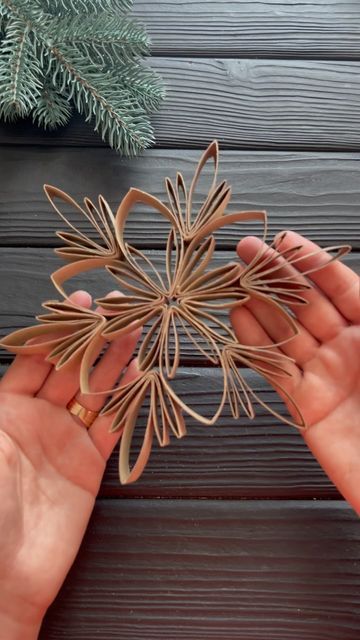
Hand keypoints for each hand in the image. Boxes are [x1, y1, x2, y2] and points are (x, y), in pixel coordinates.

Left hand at [0, 290, 139, 638]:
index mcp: (3, 408)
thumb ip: (1, 400)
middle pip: (70, 368)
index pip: (35, 357)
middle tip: (118, 311)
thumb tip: (11, 352)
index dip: (60, 329)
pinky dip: (126, 401)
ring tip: (134, 331)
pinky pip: (111, 426)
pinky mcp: (88, 466)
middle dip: (94, 338)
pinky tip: (137, 376)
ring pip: (94, 391)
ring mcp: (63, 441)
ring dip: (114, 361)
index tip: (81, 303)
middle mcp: (34, 419)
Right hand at [231, 231, 359, 513]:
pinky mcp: (306, 406)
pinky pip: (275, 369)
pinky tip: (238, 321)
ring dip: (258, 305)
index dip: (313, 263)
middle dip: (276, 276)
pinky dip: (254, 345)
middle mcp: (349, 349)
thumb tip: (351, 284)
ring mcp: (326, 376)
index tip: (285, 241)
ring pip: (285, 333)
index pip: (342, 287)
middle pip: (307, 304)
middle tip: (246, 251)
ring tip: (233, 280)